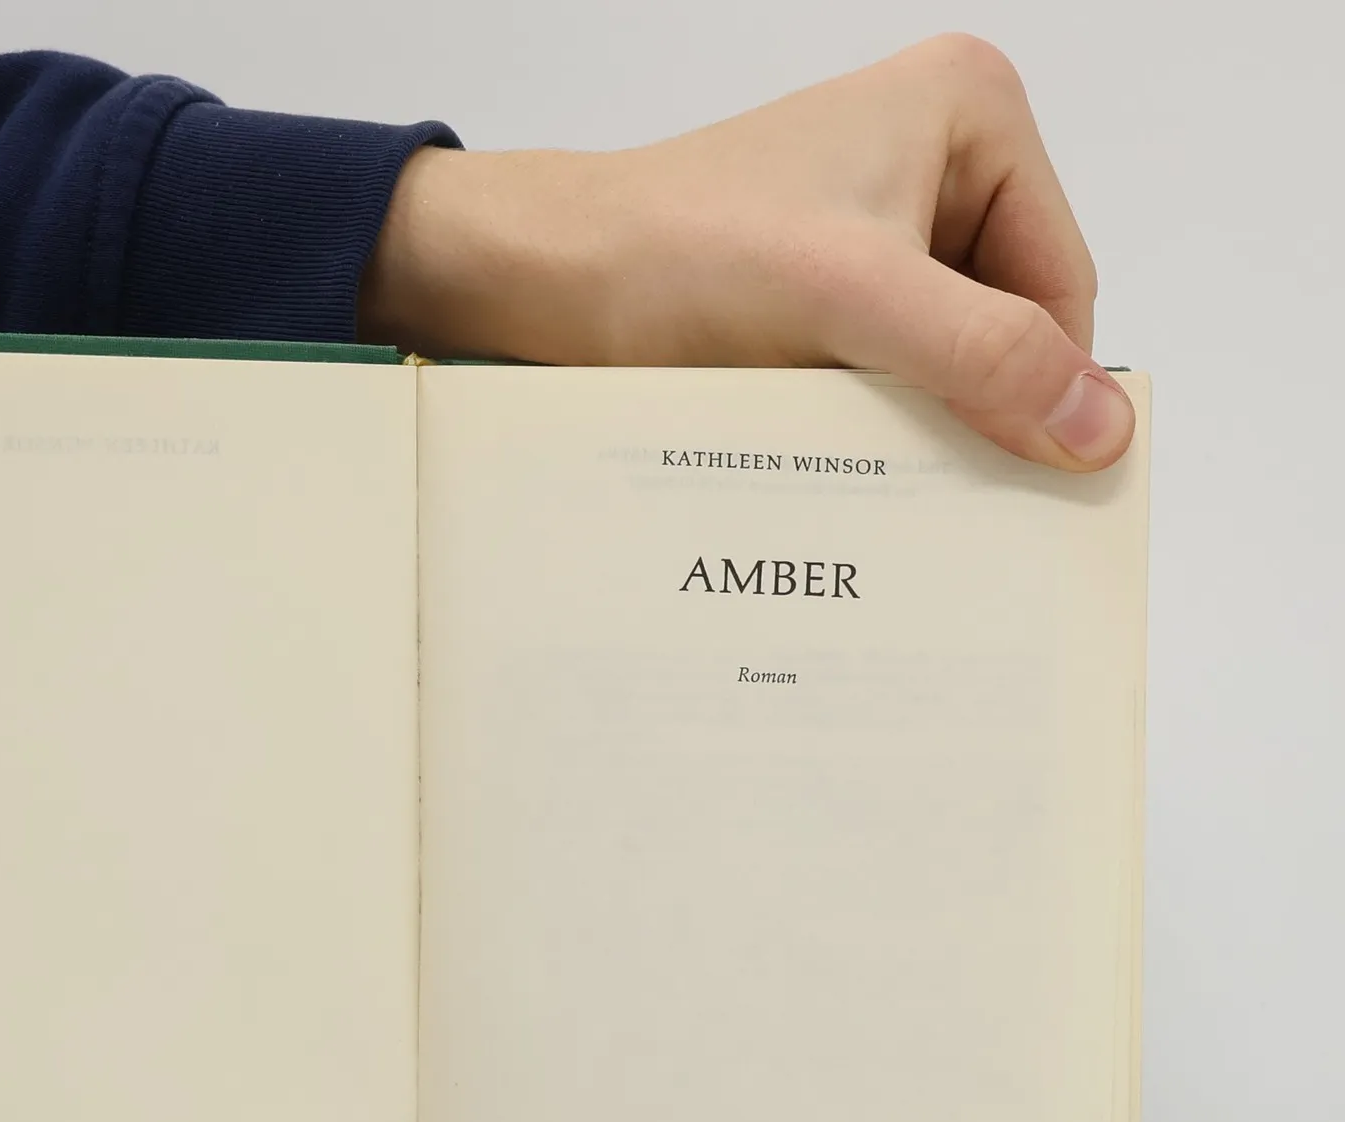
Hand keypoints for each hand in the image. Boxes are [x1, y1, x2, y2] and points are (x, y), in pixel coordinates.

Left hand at [360, 34, 1133, 470]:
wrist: (545, 278)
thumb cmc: (675, 256)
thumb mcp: (852, 302)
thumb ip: (984, 357)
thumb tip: (1101, 427)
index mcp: (972, 112)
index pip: (1062, 282)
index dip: (1042, 384)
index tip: (1020, 479)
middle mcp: (934, 154)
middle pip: (1007, 321)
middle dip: (972, 400)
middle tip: (932, 483)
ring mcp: (875, 220)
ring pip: (943, 354)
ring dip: (914, 419)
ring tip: (863, 462)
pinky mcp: (822, 282)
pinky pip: (883, 368)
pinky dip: (867, 419)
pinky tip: (831, 452)